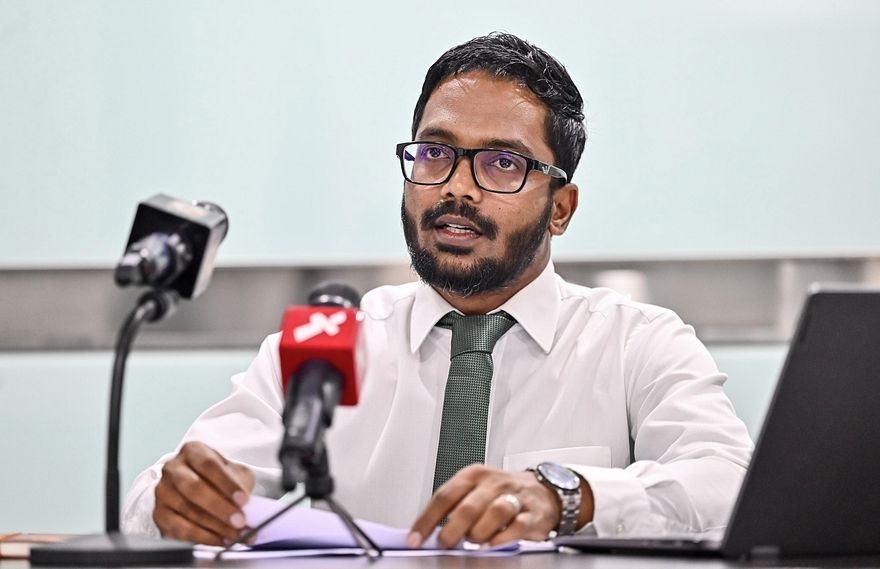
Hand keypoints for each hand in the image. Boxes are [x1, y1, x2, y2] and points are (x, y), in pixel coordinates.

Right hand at [153, 441, 255, 544]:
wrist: (200, 486)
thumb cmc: (218, 478)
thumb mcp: (234, 472)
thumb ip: (241, 484)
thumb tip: (250, 507)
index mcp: (192, 451)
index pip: (208, 465)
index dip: (227, 483)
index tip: (244, 500)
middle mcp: (173, 469)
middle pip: (194, 488)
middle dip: (220, 507)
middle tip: (240, 520)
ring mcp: (163, 492)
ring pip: (188, 512)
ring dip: (216, 527)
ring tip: (237, 534)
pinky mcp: (160, 515)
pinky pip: (181, 530)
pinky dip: (204, 538)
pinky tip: (221, 540)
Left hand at [407, 464, 561, 548]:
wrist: (541, 490)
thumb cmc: (501, 492)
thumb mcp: (474, 491)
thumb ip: (453, 508)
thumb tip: (427, 532)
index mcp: (473, 476)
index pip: (444, 496)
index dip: (427, 520)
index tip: (415, 538)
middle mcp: (492, 483)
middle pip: (467, 507)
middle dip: (452, 530)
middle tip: (445, 544)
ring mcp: (513, 497)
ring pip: (494, 513)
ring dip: (479, 532)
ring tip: (473, 542)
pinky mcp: (532, 514)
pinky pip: (517, 527)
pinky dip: (502, 539)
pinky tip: (492, 544)